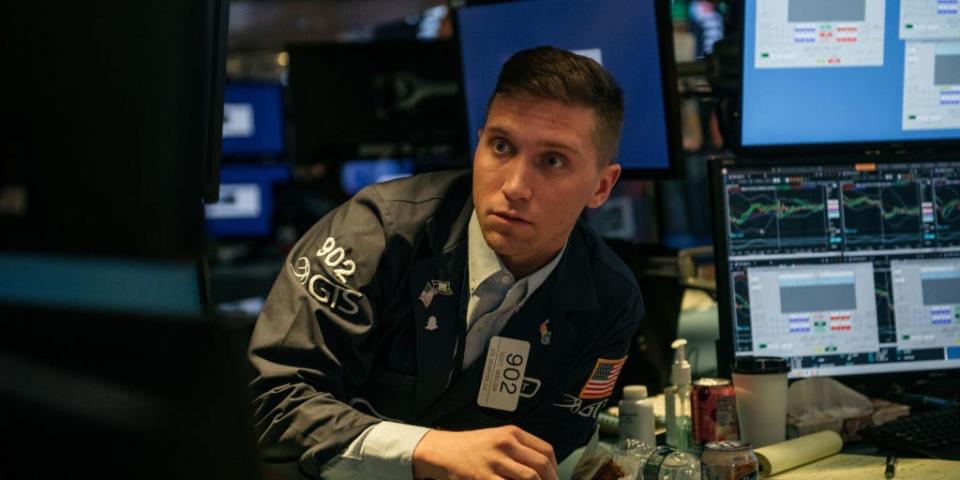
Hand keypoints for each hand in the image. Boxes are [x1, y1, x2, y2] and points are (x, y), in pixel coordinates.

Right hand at [412, 425, 557, 479]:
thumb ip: (519, 449)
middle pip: (541, 466)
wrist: (442, 450)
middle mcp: (505, 444)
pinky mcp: (483, 478)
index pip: (545, 451)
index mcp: (512, 433)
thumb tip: (543, 470)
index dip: (555, 469)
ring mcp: (494, 461)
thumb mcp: (497, 438)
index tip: (554, 479)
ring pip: (529, 478)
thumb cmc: (472, 447)